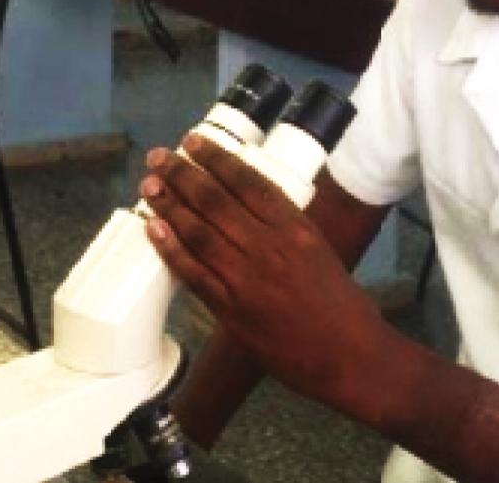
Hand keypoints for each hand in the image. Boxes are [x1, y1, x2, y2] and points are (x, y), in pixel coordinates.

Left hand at [140, 134, 392, 406]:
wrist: (347, 355)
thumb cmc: (340, 302)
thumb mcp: (318, 249)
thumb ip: (284, 228)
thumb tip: (248, 206)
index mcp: (296, 228)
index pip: (249, 182)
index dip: (217, 159)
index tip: (194, 142)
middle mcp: (269, 248)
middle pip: (216, 202)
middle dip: (183, 175)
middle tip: (159, 157)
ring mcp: (247, 280)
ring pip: (199, 233)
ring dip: (170, 206)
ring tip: (151, 186)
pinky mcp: (231, 312)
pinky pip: (194, 275)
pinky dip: (172, 250)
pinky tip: (154, 230)